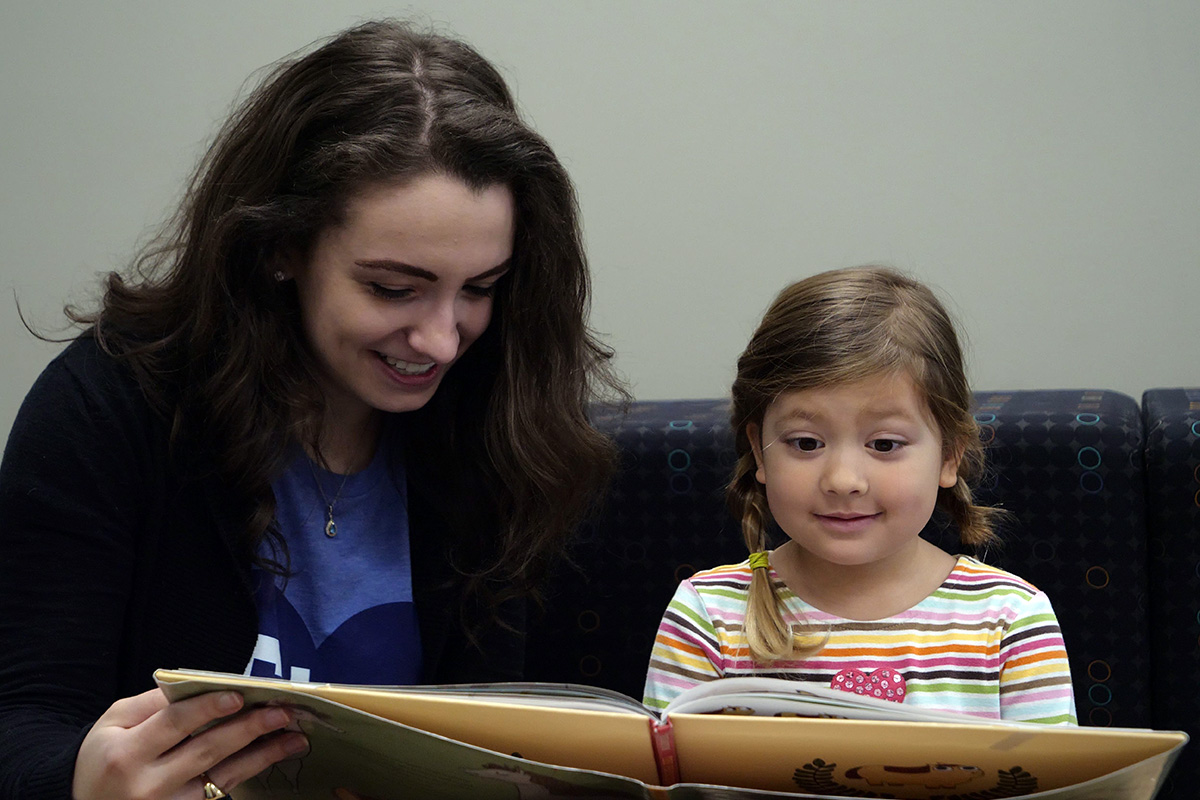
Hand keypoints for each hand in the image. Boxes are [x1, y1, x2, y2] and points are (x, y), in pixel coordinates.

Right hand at [72, 688, 307, 799]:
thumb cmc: (102, 756)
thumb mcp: (114, 723)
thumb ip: (153, 704)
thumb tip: (201, 685)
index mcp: (125, 754)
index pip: (174, 724)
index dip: (208, 708)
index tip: (240, 694)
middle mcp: (147, 786)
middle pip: (207, 752)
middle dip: (249, 729)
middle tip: (283, 712)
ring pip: (223, 778)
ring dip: (263, 756)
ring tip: (295, 738)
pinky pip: (220, 795)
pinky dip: (248, 774)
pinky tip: (271, 757)